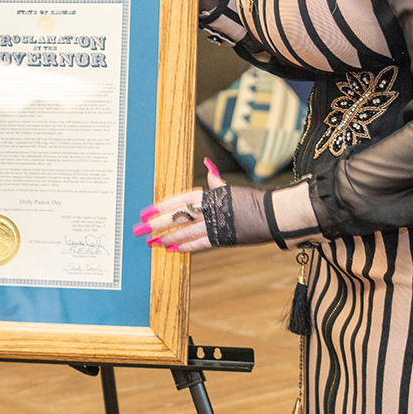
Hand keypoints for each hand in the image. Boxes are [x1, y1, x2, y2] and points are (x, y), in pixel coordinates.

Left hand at [133, 158, 270, 251]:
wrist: (273, 215)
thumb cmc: (252, 200)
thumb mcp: (230, 189)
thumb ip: (216, 181)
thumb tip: (207, 165)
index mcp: (211, 195)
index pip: (180, 200)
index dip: (162, 206)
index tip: (147, 210)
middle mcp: (210, 209)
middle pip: (178, 216)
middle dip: (157, 222)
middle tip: (139, 228)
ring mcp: (215, 225)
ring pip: (185, 231)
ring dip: (167, 236)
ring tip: (151, 241)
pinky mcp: (222, 238)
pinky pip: (199, 244)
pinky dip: (184, 246)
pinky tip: (171, 249)